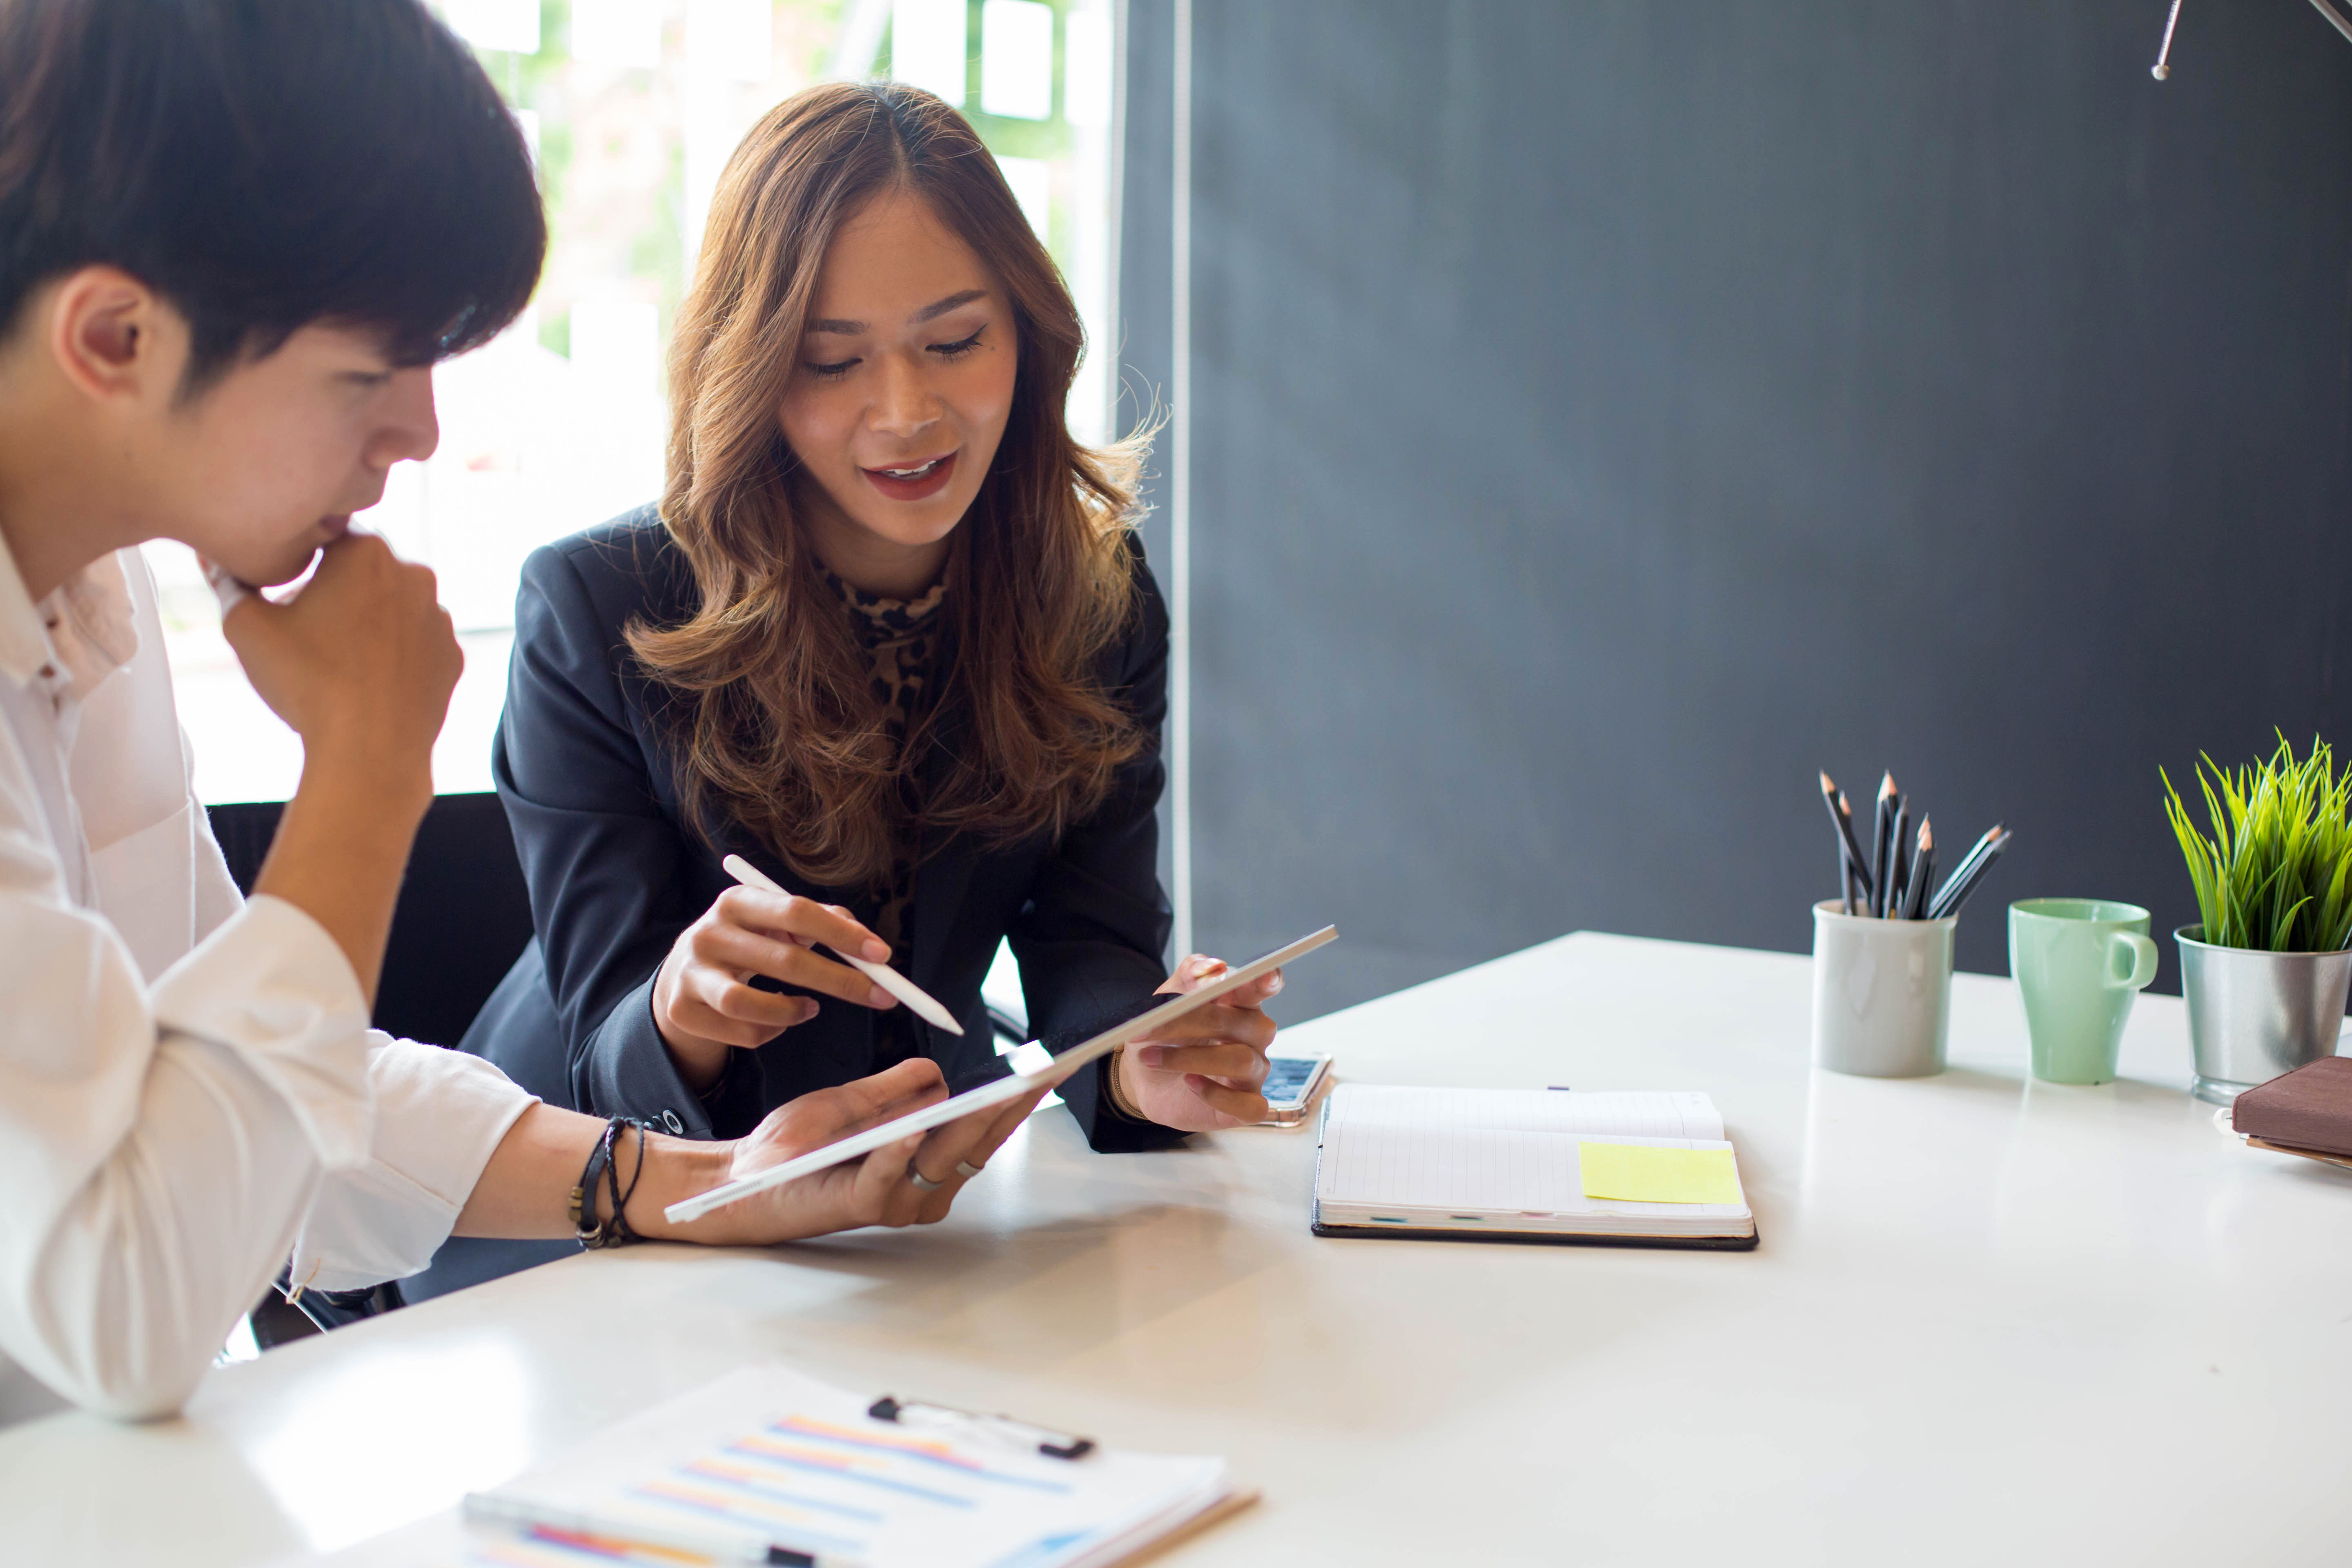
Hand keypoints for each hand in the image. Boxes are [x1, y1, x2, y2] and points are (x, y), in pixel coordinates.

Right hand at [218, 533, 458, 789]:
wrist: (369, 751)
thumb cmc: (309, 684)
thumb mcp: (246, 626)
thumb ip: (228, 582)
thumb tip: (212, 560)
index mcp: (367, 552)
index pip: (324, 537)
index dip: (298, 562)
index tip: (284, 591)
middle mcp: (414, 576)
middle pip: (361, 573)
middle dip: (333, 592)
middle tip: (305, 632)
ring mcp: (438, 618)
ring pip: (391, 609)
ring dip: (365, 623)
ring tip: (336, 661)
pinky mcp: (451, 656)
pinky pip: (413, 645)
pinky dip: (392, 656)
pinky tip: (366, 680)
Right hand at [653, 885, 900, 1090]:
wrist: (683, 974)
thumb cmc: (749, 942)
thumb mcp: (777, 921)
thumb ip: (824, 921)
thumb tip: (868, 942)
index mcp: (738, 901)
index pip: (797, 911)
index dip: (842, 934)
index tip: (882, 954)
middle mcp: (709, 933)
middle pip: (785, 960)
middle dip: (842, 981)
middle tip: (881, 996)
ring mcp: (691, 974)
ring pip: (748, 1004)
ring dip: (793, 1012)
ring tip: (810, 1010)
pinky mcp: (682, 1011)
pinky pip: (742, 1032)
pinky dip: (770, 1031)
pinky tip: (776, 1021)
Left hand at [666, 1059, 1048, 1245]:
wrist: (743, 1178)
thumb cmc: (795, 1145)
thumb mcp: (853, 1103)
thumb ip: (896, 1089)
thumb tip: (939, 1073)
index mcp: (927, 1166)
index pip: (981, 1131)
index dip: (1014, 1100)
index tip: (1044, 1069)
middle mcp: (922, 1191)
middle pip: (975, 1146)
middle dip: (1007, 1108)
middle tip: (1036, 1074)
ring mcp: (895, 1203)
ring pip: (941, 1160)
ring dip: (966, 1125)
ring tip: (989, 1093)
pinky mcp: (860, 1205)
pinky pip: (887, 1176)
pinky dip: (900, 1152)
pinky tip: (914, 1127)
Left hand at [1110, 953, 1282, 1130]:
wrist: (1143, 1077)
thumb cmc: (1163, 1035)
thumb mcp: (1164, 1001)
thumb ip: (1189, 977)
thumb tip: (1215, 966)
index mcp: (1240, 1004)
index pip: (1264, 986)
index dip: (1267, 980)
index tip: (1264, 973)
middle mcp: (1253, 1037)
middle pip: (1247, 1023)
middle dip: (1195, 1022)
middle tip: (1149, 1026)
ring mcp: (1254, 1073)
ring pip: (1242, 1061)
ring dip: (1189, 1058)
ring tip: (1151, 1057)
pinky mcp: (1246, 1105)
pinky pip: (1250, 1105)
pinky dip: (1215, 1094)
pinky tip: (1189, 1084)